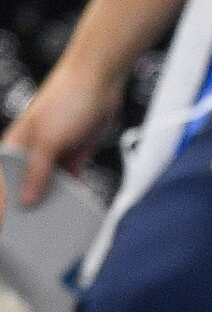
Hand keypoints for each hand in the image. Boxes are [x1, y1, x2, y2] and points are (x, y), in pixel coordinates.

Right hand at [1, 64, 123, 219]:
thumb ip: (37, 172)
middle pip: (27, 184)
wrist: (100, 82)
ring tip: (57, 220)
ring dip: (55, 199)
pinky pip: (71, 179)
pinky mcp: (74, 154)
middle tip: (36, 228)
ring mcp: (53, 152)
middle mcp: (32, 150)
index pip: (3, 179)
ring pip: (50, 184)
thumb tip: (26, 198)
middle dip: (31, 203)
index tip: (7, 224)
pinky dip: (73, 190)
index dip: (4, 200)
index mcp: (14, 145)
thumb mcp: (47, 141)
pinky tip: (76, 205)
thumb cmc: (66, 98)